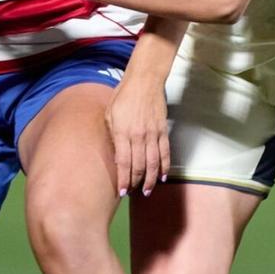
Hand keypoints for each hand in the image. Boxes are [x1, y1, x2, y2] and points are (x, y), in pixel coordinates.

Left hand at [105, 74, 170, 196]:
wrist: (144, 81)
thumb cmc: (123, 96)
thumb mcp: (109, 114)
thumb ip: (113, 136)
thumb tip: (116, 156)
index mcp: (122, 132)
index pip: (123, 162)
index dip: (123, 179)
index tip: (121, 192)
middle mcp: (138, 136)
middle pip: (139, 166)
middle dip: (135, 182)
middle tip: (132, 193)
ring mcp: (153, 134)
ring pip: (153, 163)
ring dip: (151, 180)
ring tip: (147, 191)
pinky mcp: (163, 131)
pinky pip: (165, 153)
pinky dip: (165, 166)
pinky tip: (163, 177)